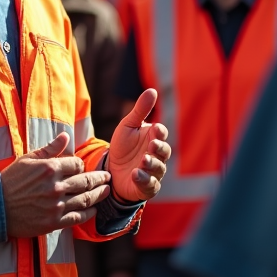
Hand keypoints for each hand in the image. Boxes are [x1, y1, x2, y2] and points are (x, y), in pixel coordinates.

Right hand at [0, 132, 110, 238]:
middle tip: (108, 178)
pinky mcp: (53, 222)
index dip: (81, 165)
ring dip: (99, 195)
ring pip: (85, 199)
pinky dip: (89, 213)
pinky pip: (77, 218)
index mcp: (50, 168)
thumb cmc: (10, 180)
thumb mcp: (28, 159)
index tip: (82, 167)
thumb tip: (66, 136)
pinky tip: (94, 210)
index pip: (76, 164)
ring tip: (106, 191)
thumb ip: (49, 148)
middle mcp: (55, 186)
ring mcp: (56, 205)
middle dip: (99, 179)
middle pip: (86, 181)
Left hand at [108, 88, 169, 202]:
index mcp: (154, 139)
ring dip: (151, 164)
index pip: (162, 134)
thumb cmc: (123, 146)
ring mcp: (153, 172)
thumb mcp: (128, 125)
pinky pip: (150, 184)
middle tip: (152, 145)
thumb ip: (140, 110)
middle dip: (159, 148)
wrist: (111, 169)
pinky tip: (136, 174)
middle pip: (164, 151)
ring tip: (143, 161)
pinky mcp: (146, 186)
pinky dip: (144, 180)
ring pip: (158, 168)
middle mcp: (157, 156)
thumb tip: (152, 90)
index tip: (155, 128)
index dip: (159, 132)